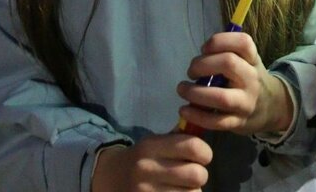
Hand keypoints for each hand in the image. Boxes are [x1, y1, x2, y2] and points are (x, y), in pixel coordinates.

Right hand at [92, 134, 211, 190]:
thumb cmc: (142, 157)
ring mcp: (145, 191)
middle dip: (201, 175)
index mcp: (152, 146)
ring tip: (185, 187)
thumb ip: (179, 138)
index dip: (205, 152)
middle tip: (195, 174)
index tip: (204, 156)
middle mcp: (147, 169)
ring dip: (193, 191)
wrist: (110, 178)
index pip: (192, 146)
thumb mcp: (156, 141)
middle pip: (196, 174)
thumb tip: (205, 129)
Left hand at [177, 31, 293, 136]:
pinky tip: (185, 110)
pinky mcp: (239, 122)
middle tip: (190, 72)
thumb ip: (228, 54)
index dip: (219, 41)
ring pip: (221, 97)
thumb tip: (199, 58)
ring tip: (182, 89)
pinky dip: (197, 116)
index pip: (242, 42)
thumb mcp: (247, 61)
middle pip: (228, 63)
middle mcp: (252, 78)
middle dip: (202, 65)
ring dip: (195, 93)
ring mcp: (246, 102)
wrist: (271, 106)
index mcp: (253, 59)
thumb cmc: (249, 79)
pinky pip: (216, 121)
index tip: (204, 48)